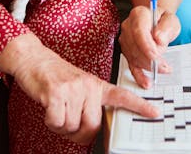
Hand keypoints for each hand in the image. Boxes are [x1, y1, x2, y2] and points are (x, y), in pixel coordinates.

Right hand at [0, 34, 158, 144]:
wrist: (34, 59)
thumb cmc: (56, 77)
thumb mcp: (80, 86)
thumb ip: (90, 103)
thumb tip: (93, 128)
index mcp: (98, 86)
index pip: (123, 96)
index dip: (140, 106)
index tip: (156, 112)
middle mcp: (89, 86)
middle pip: (92, 126)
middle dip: (78, 132)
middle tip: (68, 121)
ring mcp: (74, 89)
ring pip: (72, 127)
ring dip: (61, 125)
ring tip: (57, 108)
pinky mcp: (57, 93)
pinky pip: (57, 122)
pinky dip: (51, 122)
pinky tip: (49, 108)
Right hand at [119, 5, 179, 87]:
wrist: (157, 21)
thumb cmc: (163, 20)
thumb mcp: (171, 19)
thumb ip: (166, 27)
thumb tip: (159, 39)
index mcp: (138, 15)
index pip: (139, 31)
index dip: (147, 46)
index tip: (157, 56)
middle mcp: (128, 27)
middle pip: (136, 47)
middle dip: (150, 59)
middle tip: (165, 66)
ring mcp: (125, 40)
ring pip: (134, 57)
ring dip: (149, 66)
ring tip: (164, 69)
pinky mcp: (127, 52)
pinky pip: (131, 65)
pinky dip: (139, 76)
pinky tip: (146, 83)